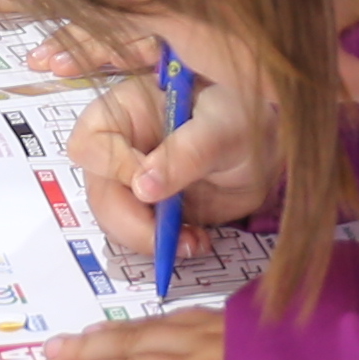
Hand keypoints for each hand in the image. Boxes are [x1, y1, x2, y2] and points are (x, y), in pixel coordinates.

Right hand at [69, 63, 286, 259]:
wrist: (268, 146)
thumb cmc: (243, 116)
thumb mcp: (221, 128)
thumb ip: (185, 153)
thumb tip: (142, 187)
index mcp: (125, 111)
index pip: (90, 144)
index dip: (113, 169)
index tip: (150, 188)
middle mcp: (119, 147)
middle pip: (98, 192)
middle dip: (131, 223)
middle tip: (167, 238)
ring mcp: (133, 182)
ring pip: (115, 221)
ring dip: (148, 241)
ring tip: (191, 241)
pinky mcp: (150, 210)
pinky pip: (140, 237)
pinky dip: (164, 247)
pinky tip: (196, 242)